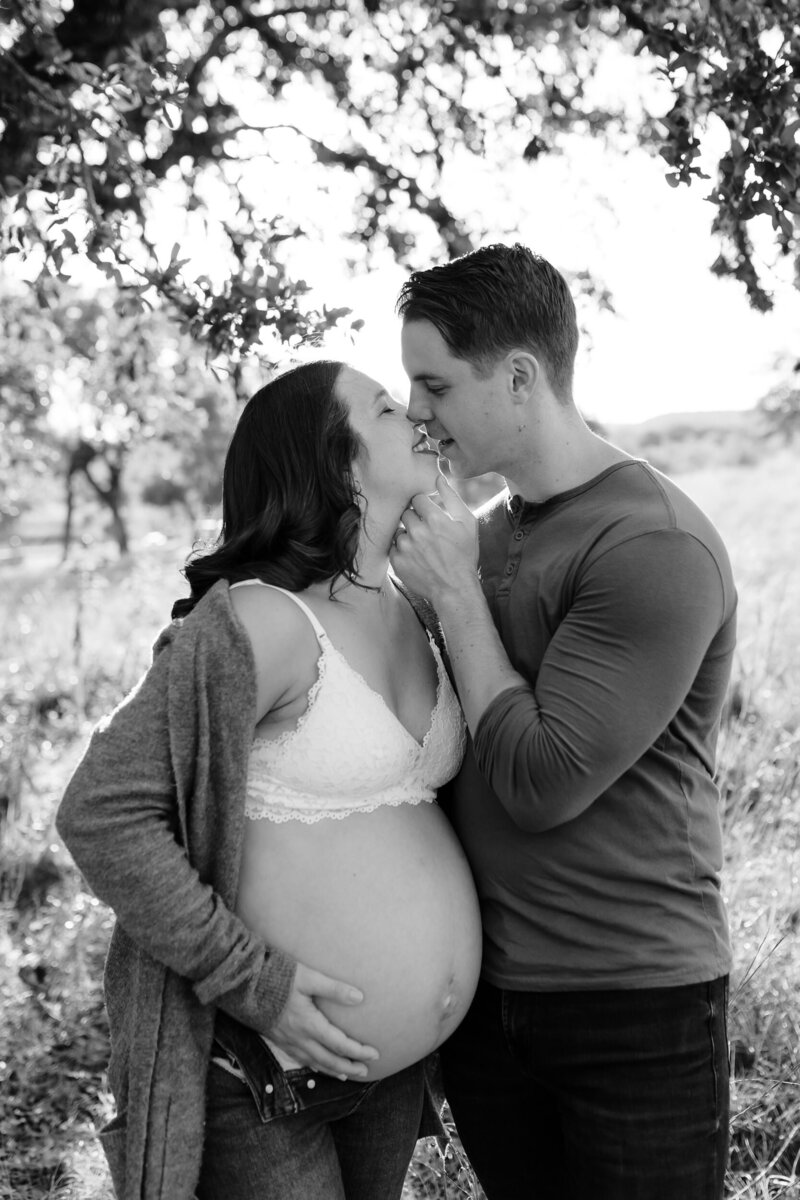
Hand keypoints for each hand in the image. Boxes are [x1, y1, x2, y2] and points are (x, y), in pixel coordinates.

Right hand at [266, 962, 378, 1078]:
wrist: (246, 985)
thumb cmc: (279, 978)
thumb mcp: (309, 978)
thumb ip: (334, 988)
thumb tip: (359, 997)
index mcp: (309, 1025)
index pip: (340, 1045)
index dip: (358, 1051)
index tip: (375, 1054)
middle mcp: (299, 1039)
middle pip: (328, 1060)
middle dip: (348, 1067)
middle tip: (365, 1071)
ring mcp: (287, 1042)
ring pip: (314, 1063)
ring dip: (333, 1070)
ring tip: (346, 1075)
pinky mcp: (279, 1040)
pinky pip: (300, 1060)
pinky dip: (314, 1066)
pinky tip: (318, 1067)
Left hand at [390, 474, 478, 602]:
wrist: (454, 588)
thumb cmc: (464, 555)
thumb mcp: (467, 523)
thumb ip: (452, 498)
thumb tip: (439, 478)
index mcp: (434, 519)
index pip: (417, 499)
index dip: (424, 506)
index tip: (430, 515)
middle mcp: (417, 531)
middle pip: (406, 513)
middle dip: (415, 520)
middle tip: (427, 532)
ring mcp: (404, 547)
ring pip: (399, 530)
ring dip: (407, 535)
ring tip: (422, 547)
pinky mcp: (396, 561)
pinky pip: (393, 547)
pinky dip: (401, 550)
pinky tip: (416, 557)